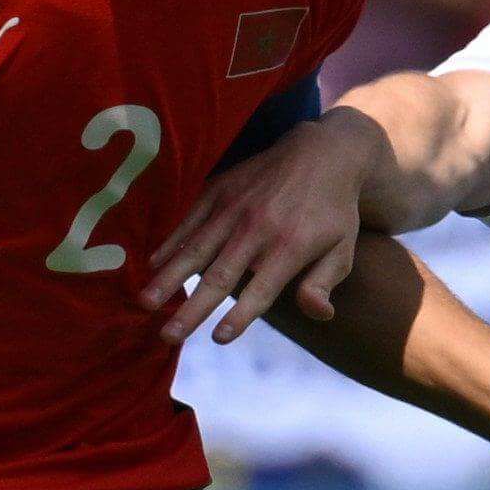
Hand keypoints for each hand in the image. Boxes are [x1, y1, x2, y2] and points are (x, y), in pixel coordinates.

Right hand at [141, 106, 388, 344]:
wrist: (323, 151)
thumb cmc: (334, 210)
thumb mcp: (343, 248)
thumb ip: (324, 282)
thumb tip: (320, 314)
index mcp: (289, 247)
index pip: (262, 290)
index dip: (242, 315)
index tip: (220, 338)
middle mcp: (257, 228)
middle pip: (219, 276)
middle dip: (192, 308)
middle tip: (167, 336)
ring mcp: (234, 208)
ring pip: (196, 249)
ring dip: (169, 278)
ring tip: (145, 303)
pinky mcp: (220, 190)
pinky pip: (190, 220)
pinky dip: (171, 243)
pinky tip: (152, 264)